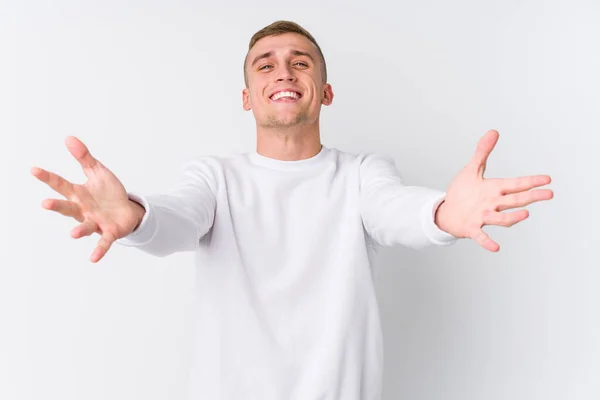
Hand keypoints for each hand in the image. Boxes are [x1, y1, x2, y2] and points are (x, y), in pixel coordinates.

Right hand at [31, 136, 143, 262]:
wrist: (128, 211)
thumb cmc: (109, 193)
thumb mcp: (98, 172)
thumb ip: (84, 157)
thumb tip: (69, 138)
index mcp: (79, 194)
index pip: (61, 184)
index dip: (48, 178)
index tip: (34, 170)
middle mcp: (83, 210)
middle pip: (67, 208)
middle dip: (57, 206)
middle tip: (45, 204)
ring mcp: (95, 222)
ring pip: (84, 226)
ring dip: (79, 230)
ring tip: (72, 234)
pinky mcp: (109, 232)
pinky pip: (103, 242)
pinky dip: (99, 250)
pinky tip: (94, 259)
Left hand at [434, 129, 553, 251]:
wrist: (448, 211)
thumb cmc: (463, 191)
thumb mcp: (472, 169)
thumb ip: (482, 152)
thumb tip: (494, 131)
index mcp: (494, 189)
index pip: (516, 184)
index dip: (530, 181)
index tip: (547, 179)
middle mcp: (492, 203)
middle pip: (514, 200)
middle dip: (531, 197)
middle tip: (549, 194)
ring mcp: (483, 216)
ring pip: (500, 218)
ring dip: (512, 217)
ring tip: (525, 214)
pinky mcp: (472, 228)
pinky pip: (481, 236)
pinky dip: (487, 241)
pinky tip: (495, 248)